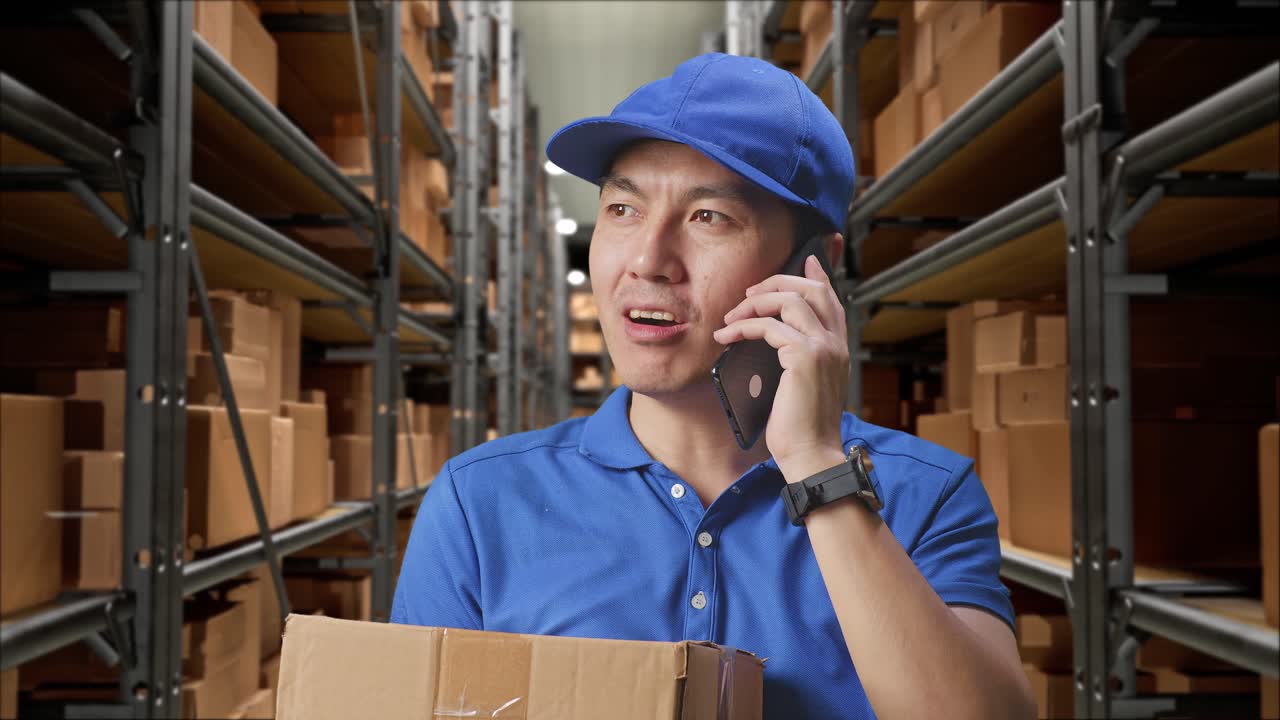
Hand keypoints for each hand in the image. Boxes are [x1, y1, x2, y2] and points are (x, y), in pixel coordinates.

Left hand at [712, 255, 849, 481]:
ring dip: (755, 303)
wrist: (811, 454)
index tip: (805, 259)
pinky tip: (728, 336)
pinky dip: (744, 327)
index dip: (817, 276)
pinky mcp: (804, 357)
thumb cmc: (801, 425)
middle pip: (811, 289)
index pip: (831, 299)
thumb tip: (773, 337)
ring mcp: (823, 347)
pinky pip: (769, 327)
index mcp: (838, 348)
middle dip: (777, 282)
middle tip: (749, 293)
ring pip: (790, 300)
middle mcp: (835, 342)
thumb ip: (797, 357)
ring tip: (733, 316)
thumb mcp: (803, 384)